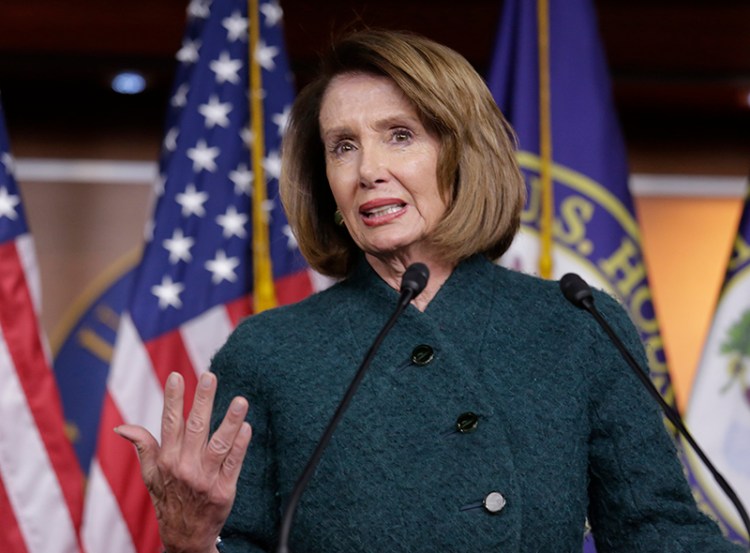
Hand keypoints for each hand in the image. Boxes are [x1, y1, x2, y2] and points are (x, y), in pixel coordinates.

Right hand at [115, 371, 251, 552]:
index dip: (173, 399)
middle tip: (210, 376)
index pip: (170, 423)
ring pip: (219, 444)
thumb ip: (142, 446)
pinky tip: (246, 427)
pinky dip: (240, 446)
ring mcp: (205, 479)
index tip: (176, 376)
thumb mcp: (151, 475)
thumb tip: (122, 427)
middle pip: (195, 427)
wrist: (185, 538)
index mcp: (167, 459)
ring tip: (240, 400)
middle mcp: (185, 467)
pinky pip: (233, 464)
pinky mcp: (224, 490)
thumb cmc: (169, 499)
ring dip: (230, 421)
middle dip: (202, 401)